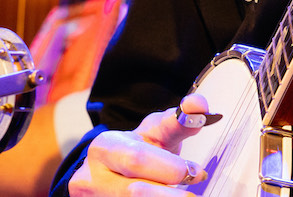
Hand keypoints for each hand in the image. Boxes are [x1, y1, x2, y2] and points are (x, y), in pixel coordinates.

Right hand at [69, 94, 210, 195]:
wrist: (113, 172)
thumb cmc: (138, 150)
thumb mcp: (156, 133)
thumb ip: (179, 121)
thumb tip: (199, 105)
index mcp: (105, 148)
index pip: (138, 159)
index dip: (172, 168)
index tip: (198, 172)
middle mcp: (93, 177)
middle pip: (136, 191)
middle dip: (171, 193)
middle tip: (193, 191)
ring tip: (183, 194)